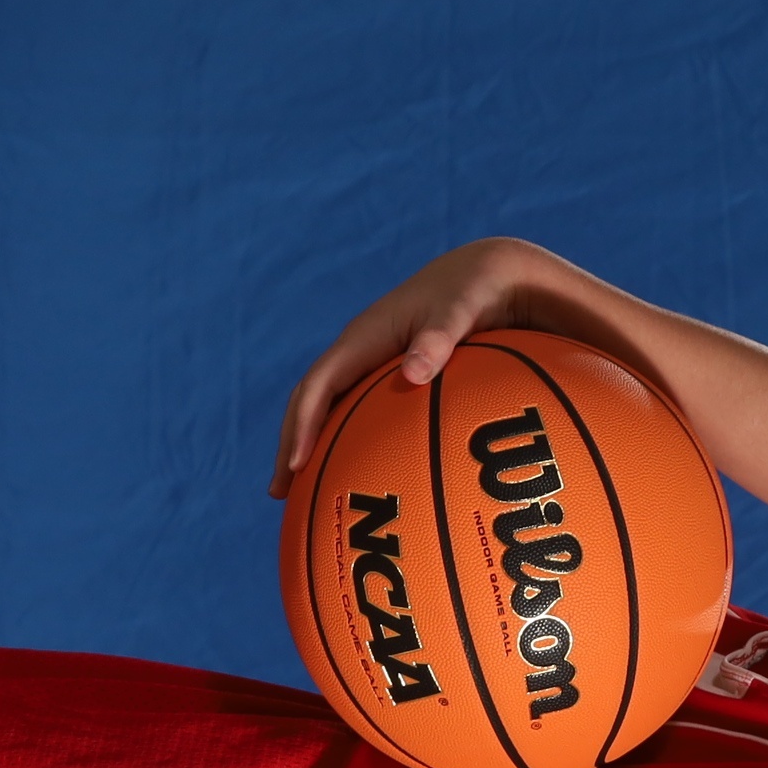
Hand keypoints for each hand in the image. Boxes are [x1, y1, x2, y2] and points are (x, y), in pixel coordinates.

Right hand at [271, 238, 553, 495]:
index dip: (302, 424)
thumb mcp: (461, 308)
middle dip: (293, 444)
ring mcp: (372, 365)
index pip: (319, 384)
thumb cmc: (474, 289)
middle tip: (280, 493)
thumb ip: (440, 336)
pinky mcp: (390, 375)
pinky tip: (360, 475)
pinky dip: (348, 442)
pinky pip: (358, 412)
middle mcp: (359, 352)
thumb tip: (413, 373)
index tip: (295, 465)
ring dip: (313, 447)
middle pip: (312, 402)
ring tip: (305, 494)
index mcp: (364, 337)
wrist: (486, 273)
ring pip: (330, 410)